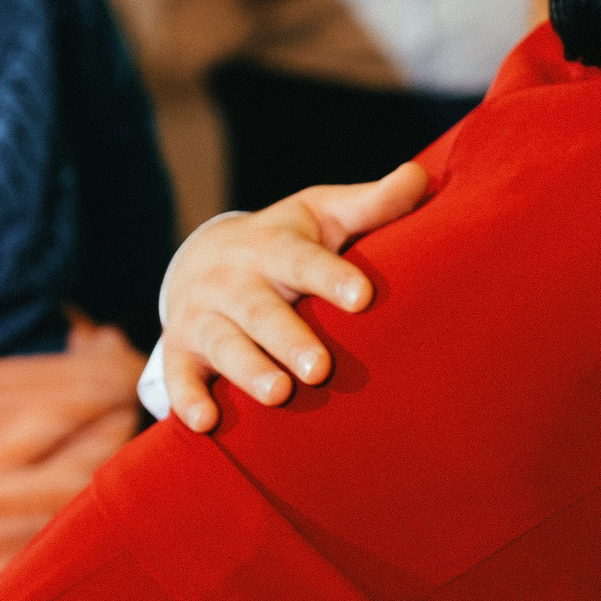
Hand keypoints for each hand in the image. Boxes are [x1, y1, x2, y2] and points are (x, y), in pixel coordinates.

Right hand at [159, 163, 428, 430]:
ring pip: (223, 344)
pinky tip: (205, 423)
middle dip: (288, 338)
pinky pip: (179, 376)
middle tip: (320, 368)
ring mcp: (202, 316)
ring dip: (248, 369)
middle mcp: (232, 280)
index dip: (330, 276)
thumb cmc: (288, 241)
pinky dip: (187, 399)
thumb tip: (420, 177)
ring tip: (278, 393)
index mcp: (272, 246)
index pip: (301, 259)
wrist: (203, 258)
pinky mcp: (181, 351)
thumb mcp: (325, 215)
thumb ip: (373, 204)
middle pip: (260, 310)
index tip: (362, 296)